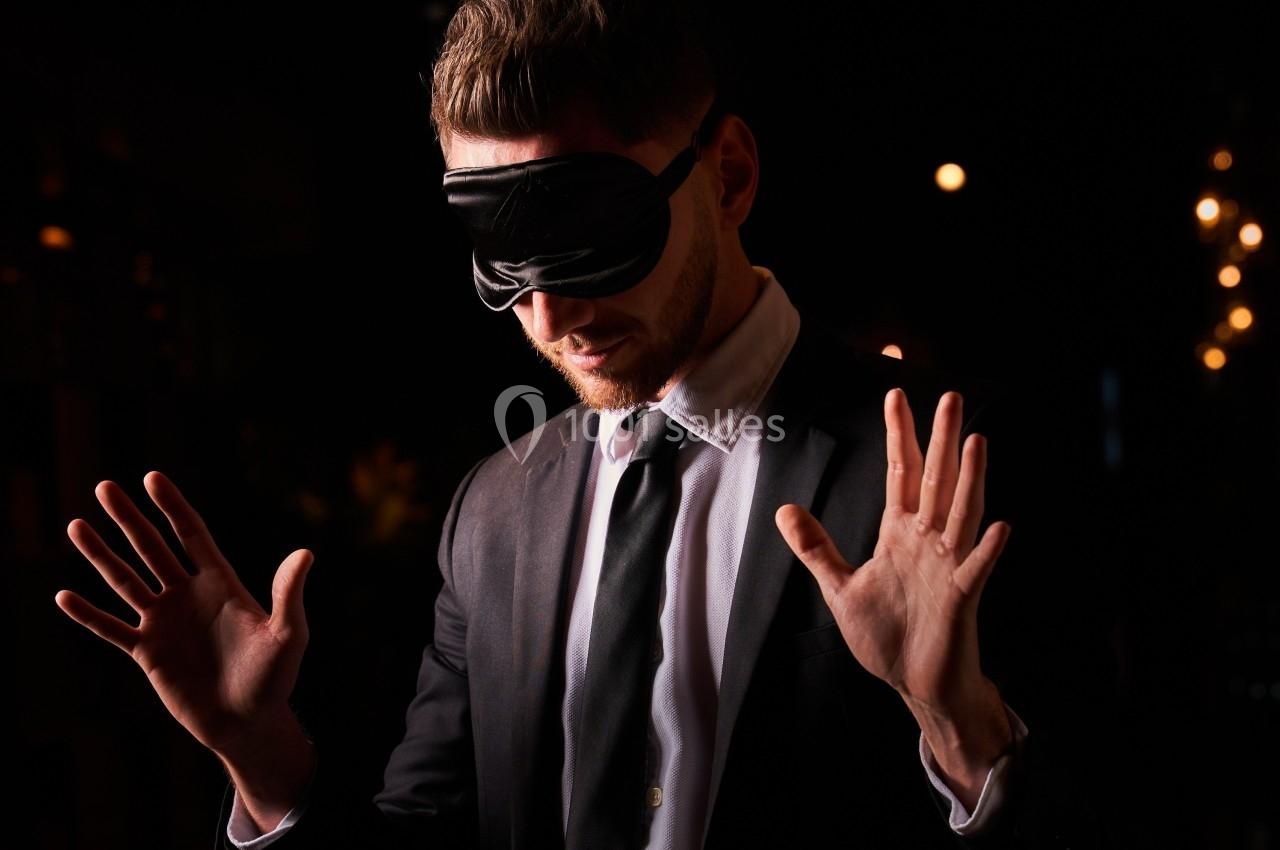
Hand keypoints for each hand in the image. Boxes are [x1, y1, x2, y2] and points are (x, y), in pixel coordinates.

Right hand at [55, 471, 313, 756]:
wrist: (247, 723)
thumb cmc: (274, 678)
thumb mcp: (288, 633)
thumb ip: (288, 593)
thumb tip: (305, 553)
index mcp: (221, 584)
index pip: (191, 534)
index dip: (172, 506)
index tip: (152, 477)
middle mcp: (188, 596)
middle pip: (152, 548)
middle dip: (129, 518)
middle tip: (104, 486)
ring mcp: (165, 623)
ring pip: (125, 580)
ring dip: (100, 555)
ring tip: (75, 525)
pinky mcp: (147, 653)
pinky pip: (111, 628)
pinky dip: (87, 614)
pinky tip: (62, 596)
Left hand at [775, 389, 1013, 801]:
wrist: (915, 684)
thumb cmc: (887, 636)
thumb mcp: (841, 587)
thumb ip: (816, 548)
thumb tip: (784, 510)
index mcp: (899, 534)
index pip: (901, 473)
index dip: (899, 434)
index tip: (896, 393)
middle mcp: (927, 542)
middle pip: (935, 480)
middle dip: (941, 439)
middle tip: (951, 396)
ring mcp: (947, 567)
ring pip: (960, 513)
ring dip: (969, 479)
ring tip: (976, 441)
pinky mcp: (960, 599)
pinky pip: (975, 570)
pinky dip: (985, 550)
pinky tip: (998, 526)